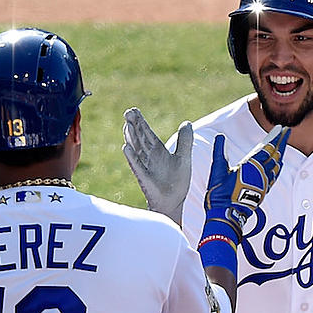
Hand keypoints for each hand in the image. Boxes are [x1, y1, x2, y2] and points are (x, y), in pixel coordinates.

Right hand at [122, 107, 192, 223]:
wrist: (174, 202)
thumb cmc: (177, 182)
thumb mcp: (184, 157)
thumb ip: (185, 141)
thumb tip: (186, 123)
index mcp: (157, 151)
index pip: (147, 133)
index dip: (141, 122)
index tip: (133, 110)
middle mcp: (149, 157)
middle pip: (139, 138)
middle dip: (134, 125)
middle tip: (128, 112)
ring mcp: (145, 167)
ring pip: (136, 149)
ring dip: (131, 137)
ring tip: (126, 125)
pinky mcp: (144, 178)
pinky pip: (137, 166)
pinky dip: (131, 157)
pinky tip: (126, 148)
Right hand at [203, 125, 289, 240]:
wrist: (226, 215)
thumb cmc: (220, 194)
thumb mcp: (217, 171)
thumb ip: (220, 152)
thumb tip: (220, 138)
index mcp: (250, 167)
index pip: (266, 149)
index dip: (275, 138)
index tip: (281, 129)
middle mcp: (260, 174)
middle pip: (275, 155)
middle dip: (281, 142)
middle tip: (287, 132)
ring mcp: (263, 183)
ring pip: (276, 166)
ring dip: (280, 154)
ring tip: (282, 145)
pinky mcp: (263, 191)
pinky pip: (274, 176)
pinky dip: (277, 167)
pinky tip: (278, 164)